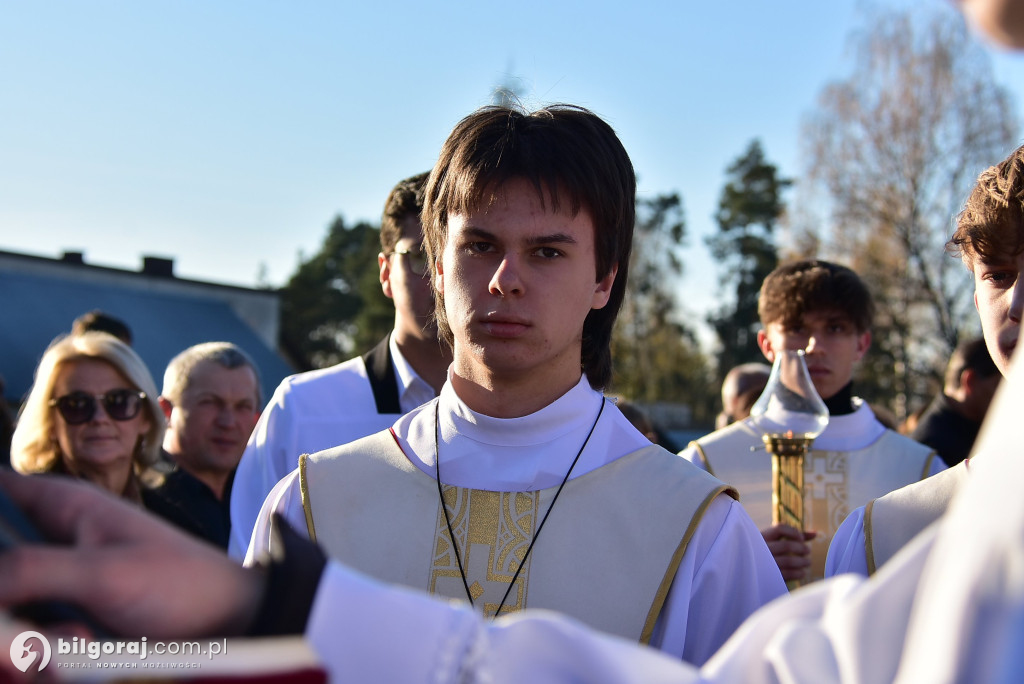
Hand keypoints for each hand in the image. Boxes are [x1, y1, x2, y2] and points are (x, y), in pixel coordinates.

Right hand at [0, 471, 264, 638]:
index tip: (4, 581)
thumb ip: (34, 569)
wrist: (229, 622)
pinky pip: (30, 638)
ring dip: (27, 638)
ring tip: (79, 638)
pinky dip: (46, 653)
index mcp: (59, 503)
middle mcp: (49, 537)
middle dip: (6, 609)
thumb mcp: (105, 573)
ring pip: (9, 612)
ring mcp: (54, 580)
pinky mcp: (63, 616)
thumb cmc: (181, 582)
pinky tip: (83, 649)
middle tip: (25, 634)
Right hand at [761, 524, 816, 581]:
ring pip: (789, 560)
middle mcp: (762, 548)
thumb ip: (794, 536)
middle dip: (802, 548)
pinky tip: (802, 572)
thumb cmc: (768, 553)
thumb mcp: (775, 541)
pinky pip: (788, 574)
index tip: (801, 539)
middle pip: (787, 545)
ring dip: (803, 562)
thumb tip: (816, 533)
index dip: (794, 532)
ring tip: (807, 562)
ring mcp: (765, 563)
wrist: (751, 573)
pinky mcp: (769, 576)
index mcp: (762, 537)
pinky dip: (799, 573)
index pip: (779, 528)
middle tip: (808, 551)